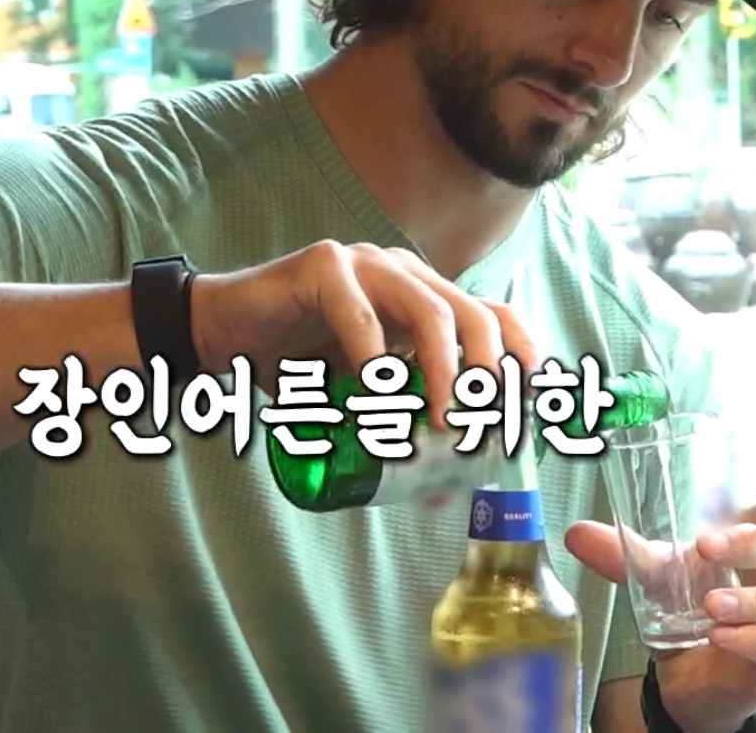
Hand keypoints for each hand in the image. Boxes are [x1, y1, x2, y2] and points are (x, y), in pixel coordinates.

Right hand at [187, 241, 540, 429]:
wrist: (222, 330)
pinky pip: (359, 312)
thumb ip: (396, 424)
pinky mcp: (322, 265)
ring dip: (445, 371)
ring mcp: (364, 263)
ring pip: (428, 310)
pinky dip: (373, 356)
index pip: (491, 313)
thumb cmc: (294, 362)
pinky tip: (373, 392)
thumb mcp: (358, 395)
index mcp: (420, 293)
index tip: (533, 400)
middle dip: (491, 372)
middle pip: (472, 312)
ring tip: (444, 420)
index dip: (520, 351)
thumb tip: (442, 492)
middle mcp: (402, 272)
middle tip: (485, 425)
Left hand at [564, 486, 755, 730]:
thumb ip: (624, 554)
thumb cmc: (693, 603)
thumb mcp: (657, 576)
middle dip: (749, 545)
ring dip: (755, 599)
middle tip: (705, 545)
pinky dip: (752, 639)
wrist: (693, 673)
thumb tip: (576, 533)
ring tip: (713, 604)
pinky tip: (720, 636)